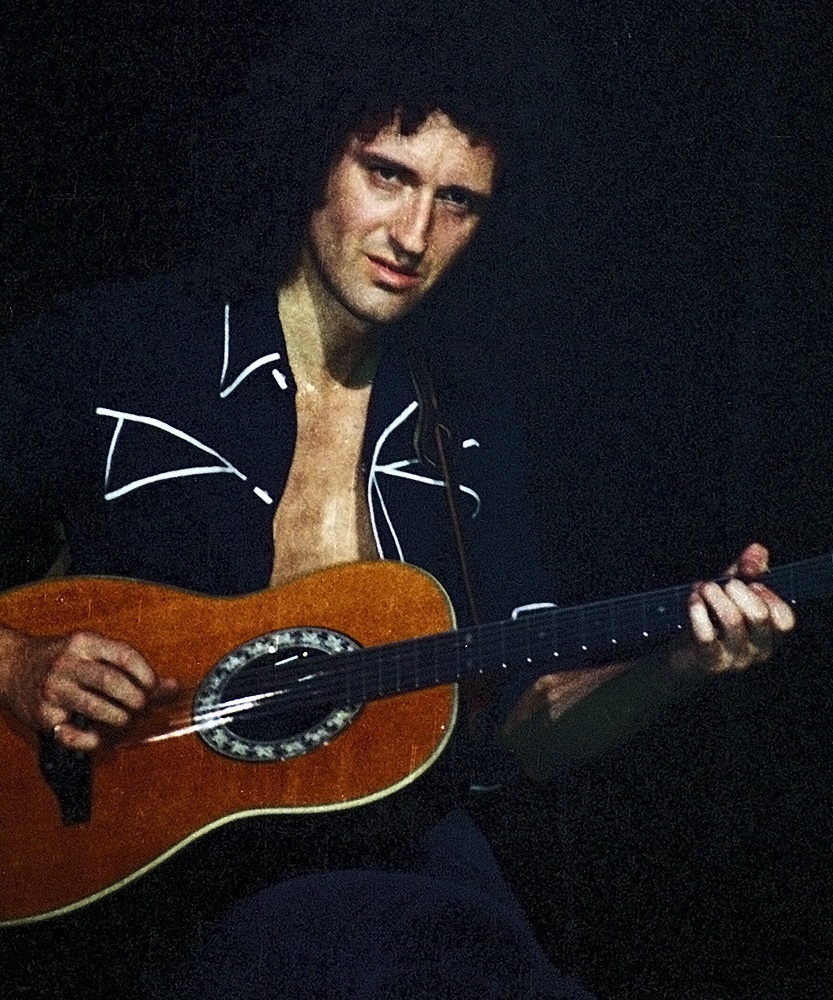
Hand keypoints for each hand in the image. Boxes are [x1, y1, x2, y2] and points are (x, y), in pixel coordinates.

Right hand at [2, 629, 177, 750]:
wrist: (11, 667)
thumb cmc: (61, 659)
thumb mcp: (93, 652)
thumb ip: (130, 667)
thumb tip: (171, 686)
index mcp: (84, 643)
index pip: (123, 655)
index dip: (146, 674)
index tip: (155, 686)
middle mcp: (68, 664)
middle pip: (111, 682)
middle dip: (135, 698)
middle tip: (142, 706)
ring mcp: (54, 690)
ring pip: (96, 707)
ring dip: (119, 718)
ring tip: (125, 719)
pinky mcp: (44, 716)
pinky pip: (73, 735)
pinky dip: (92, 741)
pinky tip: (99, 737)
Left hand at [671, 542, 795, 675]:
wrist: (682, 655)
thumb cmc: (712, 620)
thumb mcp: (731, 591)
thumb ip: (747, 569)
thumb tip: (757, 549)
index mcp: (770, 635)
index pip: (784, 619)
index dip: (768, 595)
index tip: (749, 582)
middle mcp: (758, 650)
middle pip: (760, 614)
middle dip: (738, 590)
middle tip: (723, 584)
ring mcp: (735, 659)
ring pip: (733, 620)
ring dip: (715, 595)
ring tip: (704, 587)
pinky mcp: (710, 662)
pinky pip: (707, 635)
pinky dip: (697, 610)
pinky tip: (693, 599)